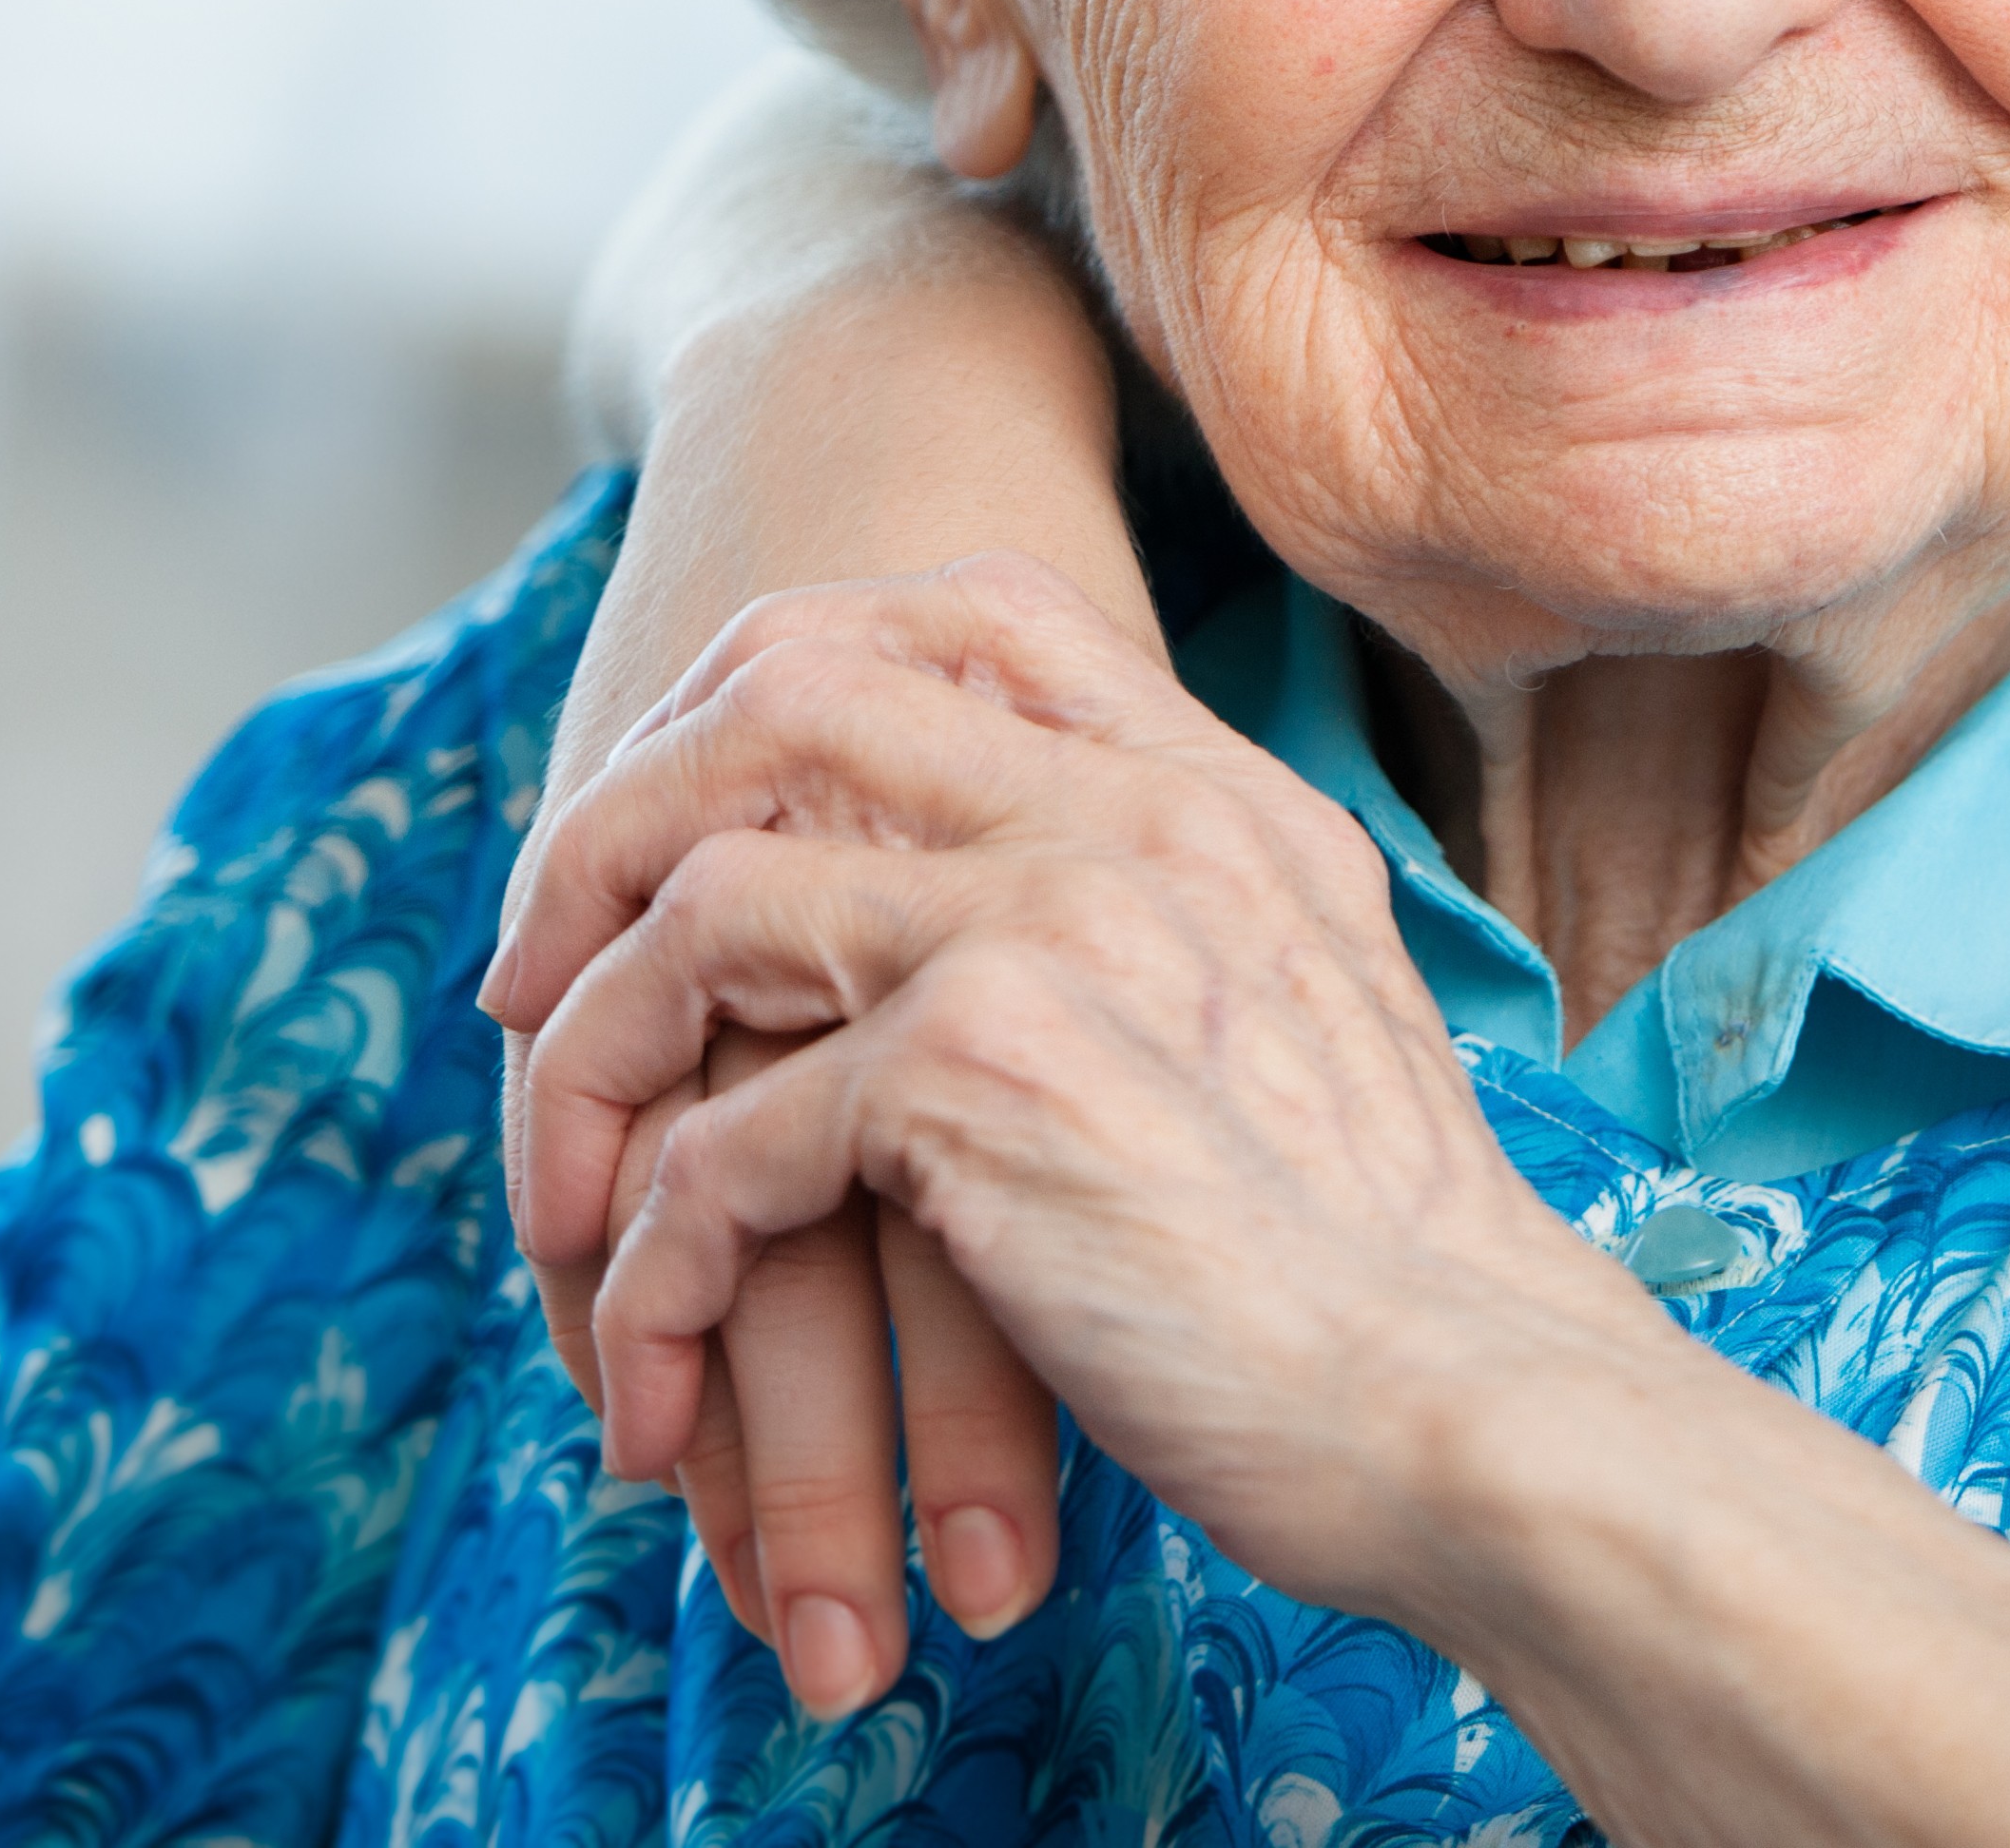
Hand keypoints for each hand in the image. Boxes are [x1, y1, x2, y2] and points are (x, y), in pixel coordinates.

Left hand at [486, 558, 1671, 1666]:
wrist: (1476, 1401)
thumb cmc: (1398, 1271)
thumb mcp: (1314, 1017)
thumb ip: (1187, 927)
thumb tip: (1029, 945)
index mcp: (1220, 794)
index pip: (974, 607)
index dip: (780, 677)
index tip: (688, 813)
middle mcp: (1130, 817)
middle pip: (781, 697)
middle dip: (610, 835)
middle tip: (533, 991)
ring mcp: (1047, 927)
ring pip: (697, 919)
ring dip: (587, 1082)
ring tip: (572, 1227)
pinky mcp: (973, 1081)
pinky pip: (714, 1151)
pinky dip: (649, 1276)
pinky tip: (655, 1380)